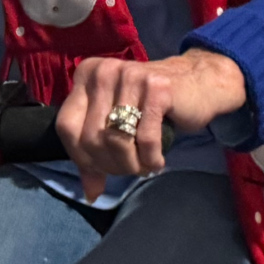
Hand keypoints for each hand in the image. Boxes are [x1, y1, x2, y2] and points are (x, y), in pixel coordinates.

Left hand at [53, 49, 246, 201]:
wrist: (198, 84)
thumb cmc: (152, 107)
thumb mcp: (118, 125)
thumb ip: (97, 154)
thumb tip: (90, 192)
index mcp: (86, 75)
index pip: (66, 126)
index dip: (81, 157)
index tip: (102, 168)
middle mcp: (104, 71)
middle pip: (91, 137)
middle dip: (110, 164)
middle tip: (129, 168)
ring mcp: (130, 75)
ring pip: (116, 140)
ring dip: (131, 164)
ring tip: (142, 165)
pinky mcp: (156, 87)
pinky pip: (145, 139)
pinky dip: (151, 158)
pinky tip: (157, 160)